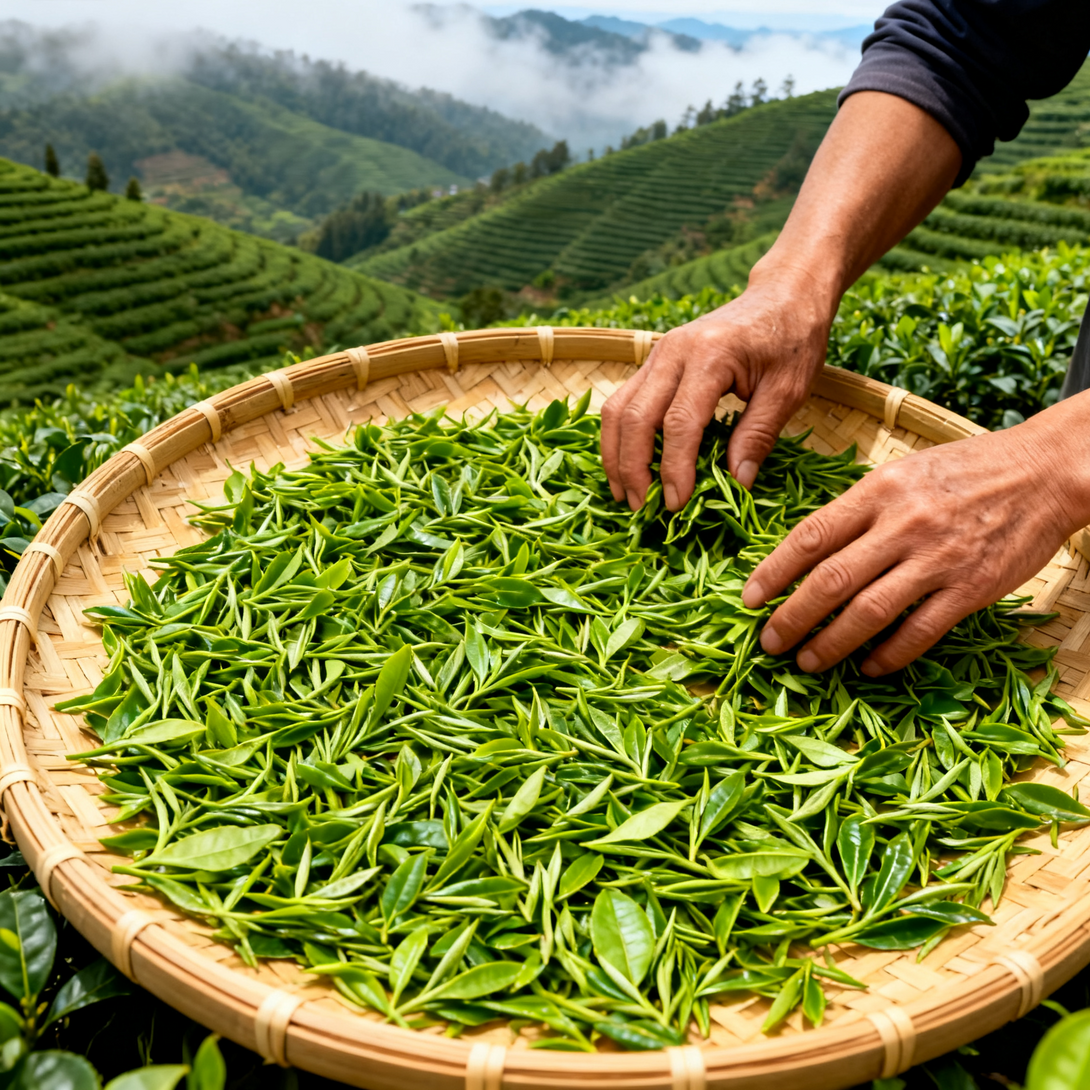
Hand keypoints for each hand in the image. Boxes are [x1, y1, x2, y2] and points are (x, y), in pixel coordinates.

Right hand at [600, 273, 832, 510]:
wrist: (784, 294)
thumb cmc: (792, 339)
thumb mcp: (788, 390)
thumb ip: (759, 435)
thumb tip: (736, 483)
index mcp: (710, 356)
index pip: (679, 423)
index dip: (673, 468)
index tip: (676, 504)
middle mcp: (673, 352)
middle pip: (635, 416)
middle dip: (632, 468)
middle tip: (641, 508)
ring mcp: (658, 354)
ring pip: (618, 408)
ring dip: (615, 455)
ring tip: (625, 493)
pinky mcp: (654, 361)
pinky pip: (623, 401)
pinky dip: (619, 437)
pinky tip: (627, 464)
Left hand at [741, 408, 1089, 674]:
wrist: (1043, 470)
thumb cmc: (963, 471)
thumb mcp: (901, 473)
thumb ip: (859, 510)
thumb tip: (808, 552)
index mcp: (878, 491)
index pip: (810, 536)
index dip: (773, 572)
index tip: (749, 599)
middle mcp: (902, 524)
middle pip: (830, 581)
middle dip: (791, 618)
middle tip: (769, 643)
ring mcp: (937, 558)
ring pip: (869, 611)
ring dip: (831, 643)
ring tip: (807, 662)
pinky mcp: (972, 588)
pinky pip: (920, 630)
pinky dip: (889, 654)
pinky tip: (869, 667)